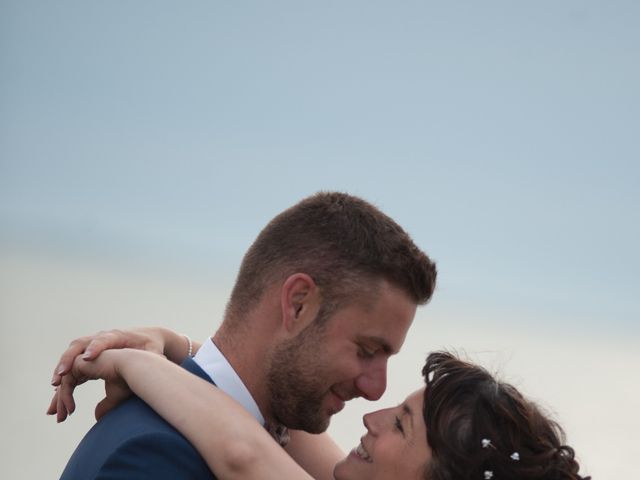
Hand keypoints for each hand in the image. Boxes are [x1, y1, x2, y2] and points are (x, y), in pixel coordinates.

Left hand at [47, 350, 133, 422]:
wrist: (137, 369)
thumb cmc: (130, 380)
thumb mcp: (115, 396)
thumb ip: (105, 405)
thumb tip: (97, 417)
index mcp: (94, 366)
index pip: (73, 381)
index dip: (66, 398)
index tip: (62, 415)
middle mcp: (87, 361)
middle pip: (66, 380)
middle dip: (58, 399)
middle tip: (53, 415)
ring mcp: (84, 358)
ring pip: (65, 379)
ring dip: (60, 397)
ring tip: (58, 413)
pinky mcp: (82, 360)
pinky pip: (68, 378)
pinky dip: (66, 393)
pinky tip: (70, 408)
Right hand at [50, 328, 167, 386]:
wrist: (149, 339)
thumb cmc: (151, 347)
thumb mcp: (154, 354)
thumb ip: (151, 362)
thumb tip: (150, 378)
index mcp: (118, 336)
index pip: (103, 340)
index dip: (95, 348)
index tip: (87, 359)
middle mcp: (101, 339)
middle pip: (79, 345)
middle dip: (68, 360)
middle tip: (59, 378)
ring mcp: (93, 346)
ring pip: (71, 356)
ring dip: (61, 371)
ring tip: (55, 389)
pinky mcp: (90, 357)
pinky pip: (73, 366)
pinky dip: (65, 378)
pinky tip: (58, 395)